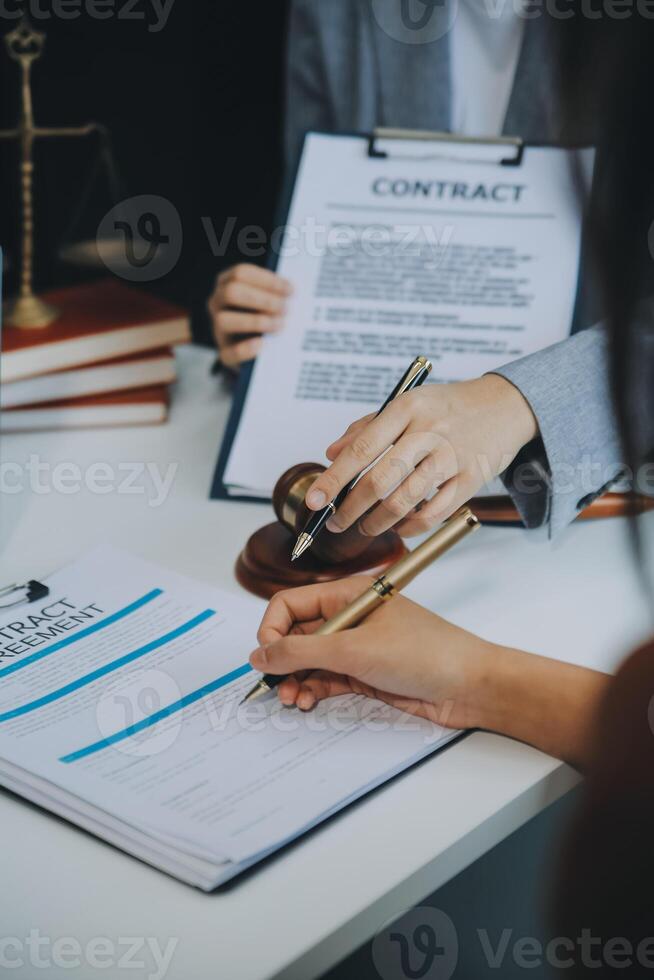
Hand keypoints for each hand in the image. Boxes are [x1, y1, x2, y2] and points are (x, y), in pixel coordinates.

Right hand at [208, 264, 291, 368]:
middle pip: (232, 292)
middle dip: (262, 300)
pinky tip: (263, 344)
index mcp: (227, 283)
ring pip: (225, 320)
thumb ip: (275, 292)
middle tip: (285, 309)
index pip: (241, 273)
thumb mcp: (267, 300)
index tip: (290, 290)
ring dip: (255, 321)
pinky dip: (247, 348)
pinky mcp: (225, 353)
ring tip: (279, 325)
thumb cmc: (264, 315)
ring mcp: (218, 328)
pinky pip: (230, 351)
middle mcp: (217, 303)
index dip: (267, 280)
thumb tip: (292, 290)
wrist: (256, 353)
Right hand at [250, 577, 493, 728]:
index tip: (265, 657)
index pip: (290, 604)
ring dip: (295, 681)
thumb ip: (302, 652)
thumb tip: (260, 654)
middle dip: (281, 661)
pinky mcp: (364, 674)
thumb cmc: (425, 653)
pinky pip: (326, 680)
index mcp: (347, 594)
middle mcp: (348, 617)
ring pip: (308, 662)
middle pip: (296, 635)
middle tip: (275, 687)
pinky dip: (313, 691)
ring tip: (294, 700)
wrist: (470, 686)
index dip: (272, 629)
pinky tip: (308, 701)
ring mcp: (356, 647)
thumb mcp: (355, 649)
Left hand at [303, 374, 537, 536]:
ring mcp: (452, 457)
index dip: (334, 479)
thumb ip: (367, 427)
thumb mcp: (407, 403)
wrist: (505, 405)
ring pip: (404, 501)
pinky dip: (410, 526)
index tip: (315, 501)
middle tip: (335, 522)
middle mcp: (429, 432)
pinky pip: (434, 514)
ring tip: (364, 527)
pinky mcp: (471, 479)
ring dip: (377, 522)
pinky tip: (398, 527)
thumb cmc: (449, 406)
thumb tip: (332, 454)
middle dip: (350, 509)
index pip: (362, 449)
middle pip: (379, 480)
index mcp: (407, 408)